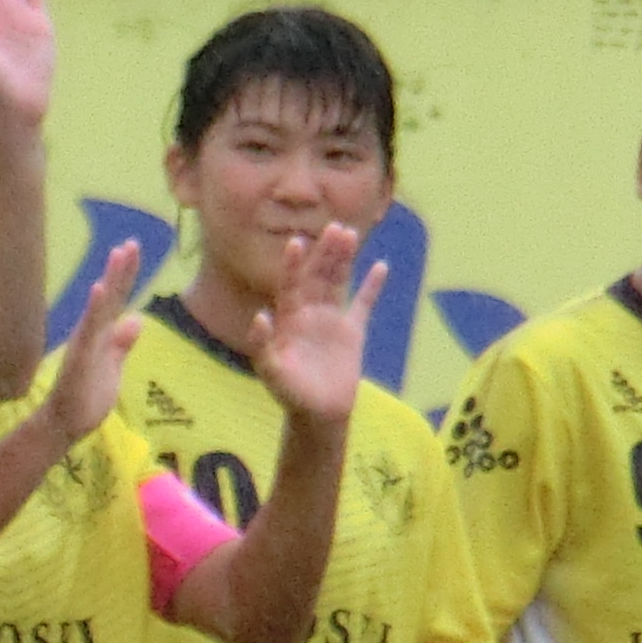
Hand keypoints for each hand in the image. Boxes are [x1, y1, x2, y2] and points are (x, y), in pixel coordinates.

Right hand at [39, 243, 142, 442]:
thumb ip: (122, 343)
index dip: (127, 275)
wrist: (67, 424)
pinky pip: (88, 330)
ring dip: (109, 279)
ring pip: (100, 307)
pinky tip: (98, 288)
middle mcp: (92, 333)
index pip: (118, 300)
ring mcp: (85, 343)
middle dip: (121, 270)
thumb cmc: (87, 398)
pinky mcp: (79, 357)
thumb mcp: (113, 367)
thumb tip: (136, 319)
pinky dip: (93, 309)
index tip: (134, 248)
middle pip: (110, 296)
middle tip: (132, 243)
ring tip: (117, 254)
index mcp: (102, 334)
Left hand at [253, 223, 375, 428]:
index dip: (294, 264)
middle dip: (324, 252)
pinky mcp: (352, 331)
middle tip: (334, 228)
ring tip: (350, 233)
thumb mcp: (271, 371)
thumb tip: (259, 316)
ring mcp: (331, 320)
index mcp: (288, 318)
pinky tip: (381, 266)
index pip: (290, 284)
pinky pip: (364, 304)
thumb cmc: (290, 394)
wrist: (318, 414)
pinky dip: (372, 286)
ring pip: (338, 282)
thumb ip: (261, 345)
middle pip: (317, 275)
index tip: (297, 242)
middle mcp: (309, 312)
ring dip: (343, 259)